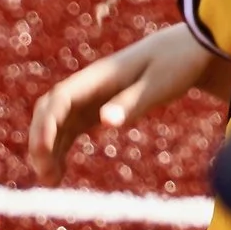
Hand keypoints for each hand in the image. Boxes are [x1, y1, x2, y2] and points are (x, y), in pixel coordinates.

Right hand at [28, 24, 230, 180]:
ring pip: (57, 123)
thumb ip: (133, 102)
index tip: (44, 151)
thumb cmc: (177, 62)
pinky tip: (59, 171)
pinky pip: (71, 128)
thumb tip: (106, 122)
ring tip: (51, 181)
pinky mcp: (99, 107)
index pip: (60, 99)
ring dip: (48, 149)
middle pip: (49, 111)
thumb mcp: (160, 83)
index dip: (47, 124)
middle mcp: (88, 85)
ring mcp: (91, 96)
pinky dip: (61, 147)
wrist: (189, 48)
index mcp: (99, 76)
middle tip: (46, 175)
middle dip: (40, 140)